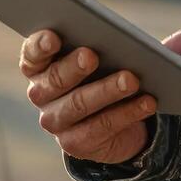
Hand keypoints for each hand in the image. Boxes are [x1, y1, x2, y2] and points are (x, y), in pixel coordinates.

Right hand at [21, 30, 157, 164]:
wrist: (115, 119)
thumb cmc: (105, 72)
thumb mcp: (101, 54)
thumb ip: (103, 40)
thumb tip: (141, 36)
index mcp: (39, 66)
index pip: (32, 54)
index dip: (41, 45)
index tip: (54, 36)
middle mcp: (40, 94)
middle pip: (55, 80)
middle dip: (74, 67)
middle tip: (92, 55)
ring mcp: (55, 121)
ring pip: (79, 104)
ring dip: (107, 90)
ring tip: (131, 79)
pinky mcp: (75, 144)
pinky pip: (102, 127)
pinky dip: (127, 113)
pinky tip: (147, 102)